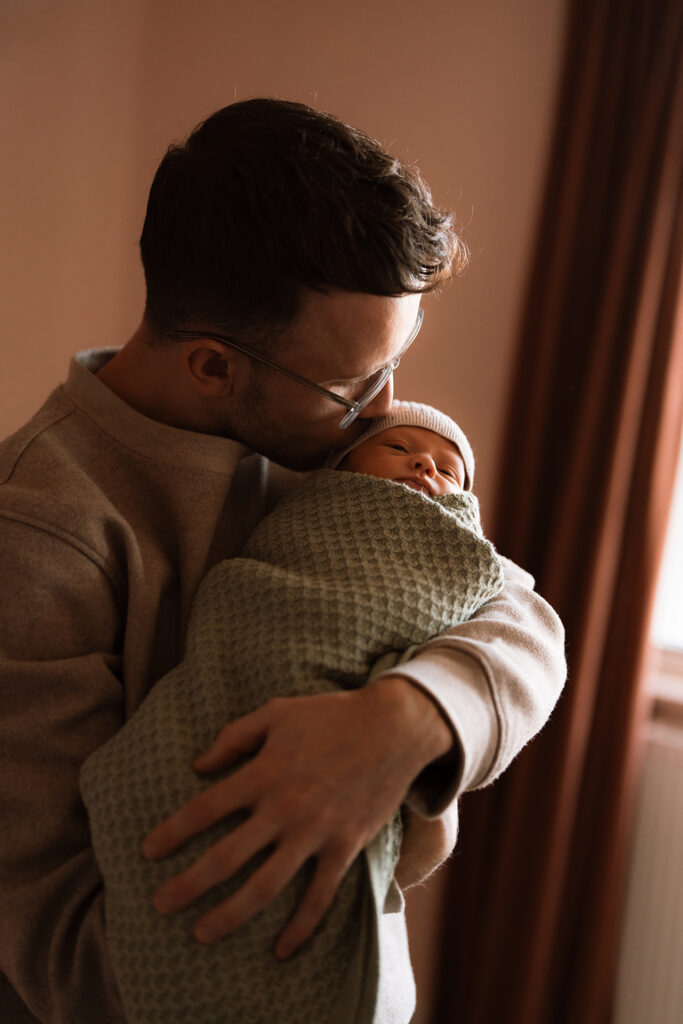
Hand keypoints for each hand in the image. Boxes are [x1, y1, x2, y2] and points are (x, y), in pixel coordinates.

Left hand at [141, 676, 452, 957]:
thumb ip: (234, 737)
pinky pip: (320, 896)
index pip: (204, 809)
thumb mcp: (277, 712)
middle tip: (161, 905)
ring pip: (265, 885)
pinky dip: (301, 927)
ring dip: (230, 914)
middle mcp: (283, 808)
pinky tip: (281, 950)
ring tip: (202, 933)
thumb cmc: (331, 714)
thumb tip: (197, 765)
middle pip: (225, 858)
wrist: (393, 726)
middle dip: (188, 885)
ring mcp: (314, 831)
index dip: (172, 833)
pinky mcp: (344, 846)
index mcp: (262, 772)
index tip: (147, 852)